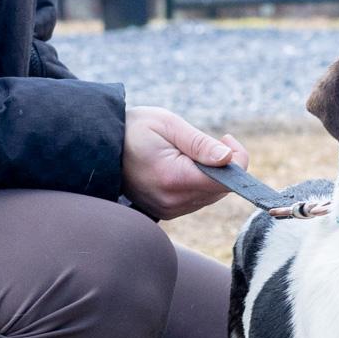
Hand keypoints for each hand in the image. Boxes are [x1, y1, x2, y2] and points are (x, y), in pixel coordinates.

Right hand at [121, 106, 248, 219]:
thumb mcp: (168, 125)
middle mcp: (173, 201)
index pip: (225, 181)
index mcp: (174, 179)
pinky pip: (197, 200)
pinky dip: (199, 183)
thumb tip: (228, 159)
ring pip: (210, 196)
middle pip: (220, 190)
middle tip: (213, 141)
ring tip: (191, 153)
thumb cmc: (134, 129)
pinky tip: (184, 167)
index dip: (237, 161)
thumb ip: (200, 143)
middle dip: (224, 166)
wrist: (101, 146)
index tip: (226, 140)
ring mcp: (169, 210)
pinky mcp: (167, 212)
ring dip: (211, 175)